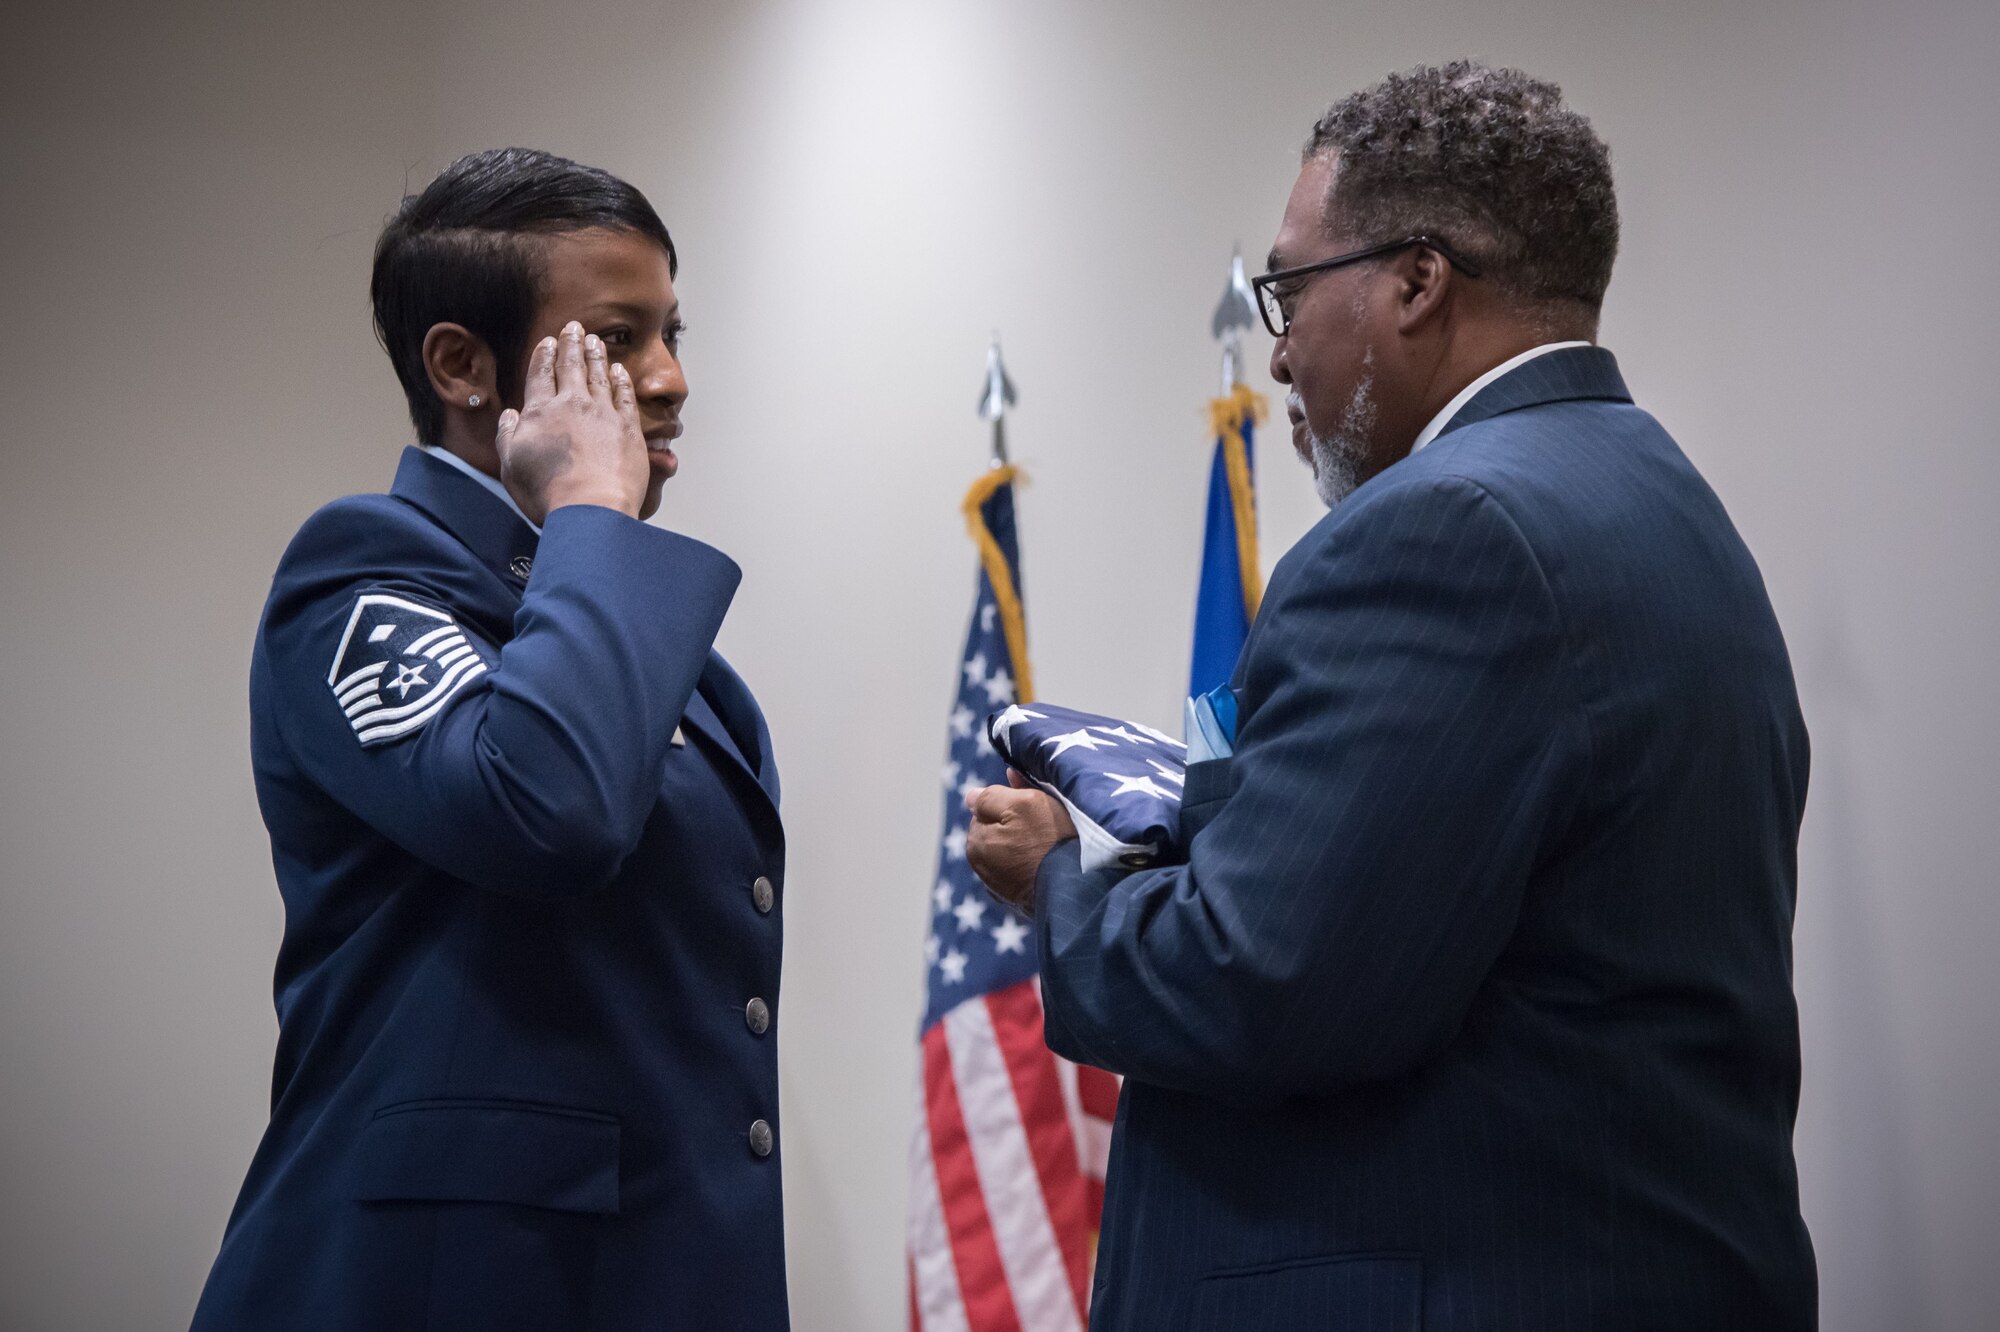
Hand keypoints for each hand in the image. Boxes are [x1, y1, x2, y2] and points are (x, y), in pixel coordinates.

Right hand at [494, 320, 648, 525]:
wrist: (591, 507)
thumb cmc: (548, 493)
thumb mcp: (511, 465)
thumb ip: (508, 435)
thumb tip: (510, 415)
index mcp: (540, 412)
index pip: (540, 374)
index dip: (544, 355)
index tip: (547, 341)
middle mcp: (572, 404)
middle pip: (571, 366)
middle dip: (571, 344)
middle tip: (574, 327)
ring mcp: (603, 413)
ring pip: (599, 374)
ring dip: (596, 355)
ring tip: (595, 340)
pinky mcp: (628, 428)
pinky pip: (624, 395)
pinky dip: (621, 380)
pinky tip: (620, 370)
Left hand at [966, 770, 1077, 914]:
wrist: (1078, 888)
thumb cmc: (1050, 841)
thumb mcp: (1023, 804)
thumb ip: (991, 797)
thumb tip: (970, 796)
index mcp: (976, 843)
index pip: (986, 811)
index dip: (1009, 805)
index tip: (1031, 808)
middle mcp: (982, 869)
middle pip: (998, 833)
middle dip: (1015, 827)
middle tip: (1044, 827)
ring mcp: (1001, 889)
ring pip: (1012, 853)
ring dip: (1025, 847)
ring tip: (1051, 847)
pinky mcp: (1020, 902)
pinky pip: (1024, 873)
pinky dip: (1034, 867)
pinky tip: (1051, 866)